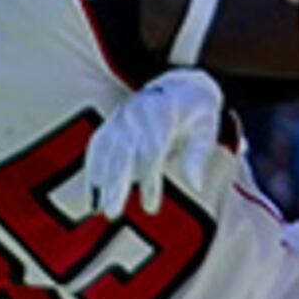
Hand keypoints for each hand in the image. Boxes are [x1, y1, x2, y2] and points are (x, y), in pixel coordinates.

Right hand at [76, 67, 226, 219]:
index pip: (151, 149)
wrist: (180, 85)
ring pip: (105, 152)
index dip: (149, 180)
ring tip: (98, 209)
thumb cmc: (195, 111)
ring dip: (100, 182)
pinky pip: (96, 149)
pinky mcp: (110, 125)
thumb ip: (199, 154)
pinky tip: (91, 194)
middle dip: (115, 184)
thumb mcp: (207, 128)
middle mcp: (135, 113)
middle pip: (122, 153)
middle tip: (112, 213)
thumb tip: (196, 185)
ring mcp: (119, 118)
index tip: (150, 208)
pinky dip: (92, 171)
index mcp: (161, 111)